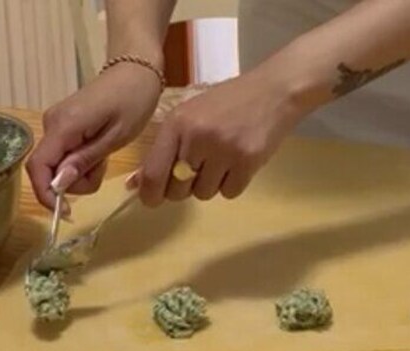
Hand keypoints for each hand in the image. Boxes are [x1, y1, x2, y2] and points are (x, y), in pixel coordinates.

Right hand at [26, 63, 161, 208]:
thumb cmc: (132, 101)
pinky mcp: (62, 125)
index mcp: (63, 126)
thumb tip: (58, 184)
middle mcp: (51, 123)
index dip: (46, 194)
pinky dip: (81, 162)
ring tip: (105, 156)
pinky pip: (64, 154)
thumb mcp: (115, 137)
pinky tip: (100, 151)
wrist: (136, 71)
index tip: (66, 211)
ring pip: (57, 165)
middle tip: (103, 169)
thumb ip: (85, 161)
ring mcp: (55, 123)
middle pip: (47, 169)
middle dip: (73, 182)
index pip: (38, 166)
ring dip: (81, 172)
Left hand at [132, 66, 303, 205]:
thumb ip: (164, 149)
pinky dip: (232, 184)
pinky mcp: (248, 162)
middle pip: (178, 190)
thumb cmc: (227, 103)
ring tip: (223, 159)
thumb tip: (135, 185)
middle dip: (184, 187)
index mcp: (177, 124)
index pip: (153, 173)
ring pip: (204, 194)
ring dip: (211, 184)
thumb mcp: (189, 116)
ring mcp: (224, 150)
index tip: (153, 199)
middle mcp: (197, 137)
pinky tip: (239, 162)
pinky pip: (229, 193)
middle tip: (198, 170)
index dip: (150, 194)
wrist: (273, 91)